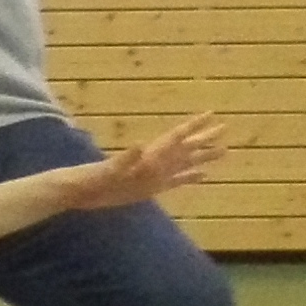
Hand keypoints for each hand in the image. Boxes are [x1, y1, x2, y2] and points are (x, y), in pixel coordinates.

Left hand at [59, 114, 228, 210]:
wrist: (79, 191)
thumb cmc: (93, 180)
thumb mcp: (109, 171)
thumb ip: (125, 159)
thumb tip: (140, 146)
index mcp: (148, 156)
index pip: (176, 137)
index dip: (193, 127)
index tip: (211, 114)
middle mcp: (154, 162)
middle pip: (185, 146)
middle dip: (205, 138)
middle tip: (225, 127)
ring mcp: (154, 175)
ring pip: (185, 162)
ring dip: (203, 156)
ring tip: (224, 151)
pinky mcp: (150, 188)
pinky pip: (176, 181)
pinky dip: (191, 177)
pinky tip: (204, 176)